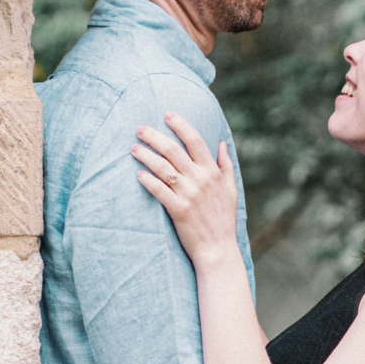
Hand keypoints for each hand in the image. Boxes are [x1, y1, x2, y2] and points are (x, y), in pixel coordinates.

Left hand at [132, 115, 238, 264]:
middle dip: (154, 136)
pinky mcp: (179, 210)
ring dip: (146, 155)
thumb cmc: (223, 219)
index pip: (195, 140)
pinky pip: (159, 191)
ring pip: (163, 168)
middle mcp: (201, 180)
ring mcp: (189, 195)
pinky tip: (138, 174)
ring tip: (134, 149)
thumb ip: (225, 165)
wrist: (218, 249)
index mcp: (212, 172)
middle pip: (174, 150)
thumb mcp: (231, 189)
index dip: (180, 124)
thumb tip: (221, 143)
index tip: (167, 114)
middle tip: (139, 129)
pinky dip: (148, 180)